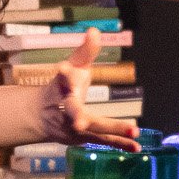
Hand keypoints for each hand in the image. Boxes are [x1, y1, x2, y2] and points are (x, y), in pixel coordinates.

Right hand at [39, 31, 139, 150]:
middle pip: (73, 111)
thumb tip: (95, 30)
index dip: (64, 73)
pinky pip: (104, 141)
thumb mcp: (73, 67)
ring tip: (134, 131)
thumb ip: (85, 52)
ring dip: (113, 131)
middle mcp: (66, 108)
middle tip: (79, 123)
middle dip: (77, 116)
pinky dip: (120, 143)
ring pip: (94, 130)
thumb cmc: (62, 88)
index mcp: (62, 87)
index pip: (63, 78)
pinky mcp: (83, 139)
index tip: (62, 68)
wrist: (41, 116)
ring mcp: (74, 126)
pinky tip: (137, 147)